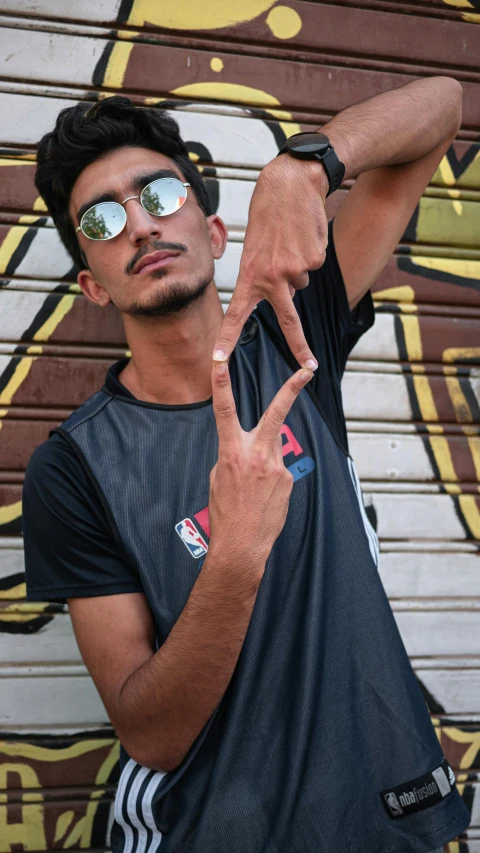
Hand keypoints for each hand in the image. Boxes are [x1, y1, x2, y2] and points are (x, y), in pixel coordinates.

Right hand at [208, 359, 313, 581]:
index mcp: (232, 452)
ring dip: (264, 462)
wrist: (242, 544)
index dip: (220, 383)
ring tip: (254, 491)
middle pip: (276, 413)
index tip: (220, 361)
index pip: (224, 410)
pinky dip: (270, 481)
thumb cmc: (225, 512)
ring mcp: (276, 466)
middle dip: (291, 389)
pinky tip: (263, 499)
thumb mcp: (218, 477)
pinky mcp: (288, 478)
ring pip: (273, 450)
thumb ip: (233, 454)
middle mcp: (257, 454)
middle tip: (307, 370)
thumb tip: (247, 446)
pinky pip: (278, 471)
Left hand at [213, 154, 328, 368]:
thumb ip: (264, 275)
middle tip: (309, 367)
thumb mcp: (255, 248)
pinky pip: (314, 267)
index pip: (236, 314)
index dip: (227, 340)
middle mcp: (272, 277)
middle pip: (289, 320)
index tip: (217, 362)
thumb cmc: (269, 215)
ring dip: (298, 267)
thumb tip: (290, 293)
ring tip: (289, 239)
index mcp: (250, 275)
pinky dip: (311, 253)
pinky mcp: (314, 259)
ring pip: (301, 284)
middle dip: (299, 347)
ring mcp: (295, 269)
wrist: (291, 184)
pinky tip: (303, 234)